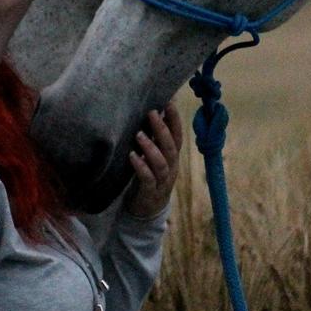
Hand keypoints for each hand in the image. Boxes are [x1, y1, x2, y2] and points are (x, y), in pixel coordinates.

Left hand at [124, 101, 183, 218]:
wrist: (148, 209)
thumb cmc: (150, 176)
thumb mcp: (155, 156)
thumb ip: (156, 139)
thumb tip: (153, 111)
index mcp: (173, 157)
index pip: (178, 136)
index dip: (175, 119)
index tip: (169, 101)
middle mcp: (171, 167)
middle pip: (171, 147)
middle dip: (162, 129)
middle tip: (151, 113)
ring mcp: (162, 181)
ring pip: (161, 163)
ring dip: (151, 148)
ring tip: (139, 134)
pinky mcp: (150, 193)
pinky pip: (148, 179)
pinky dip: (141, 167)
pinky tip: (132, 157)